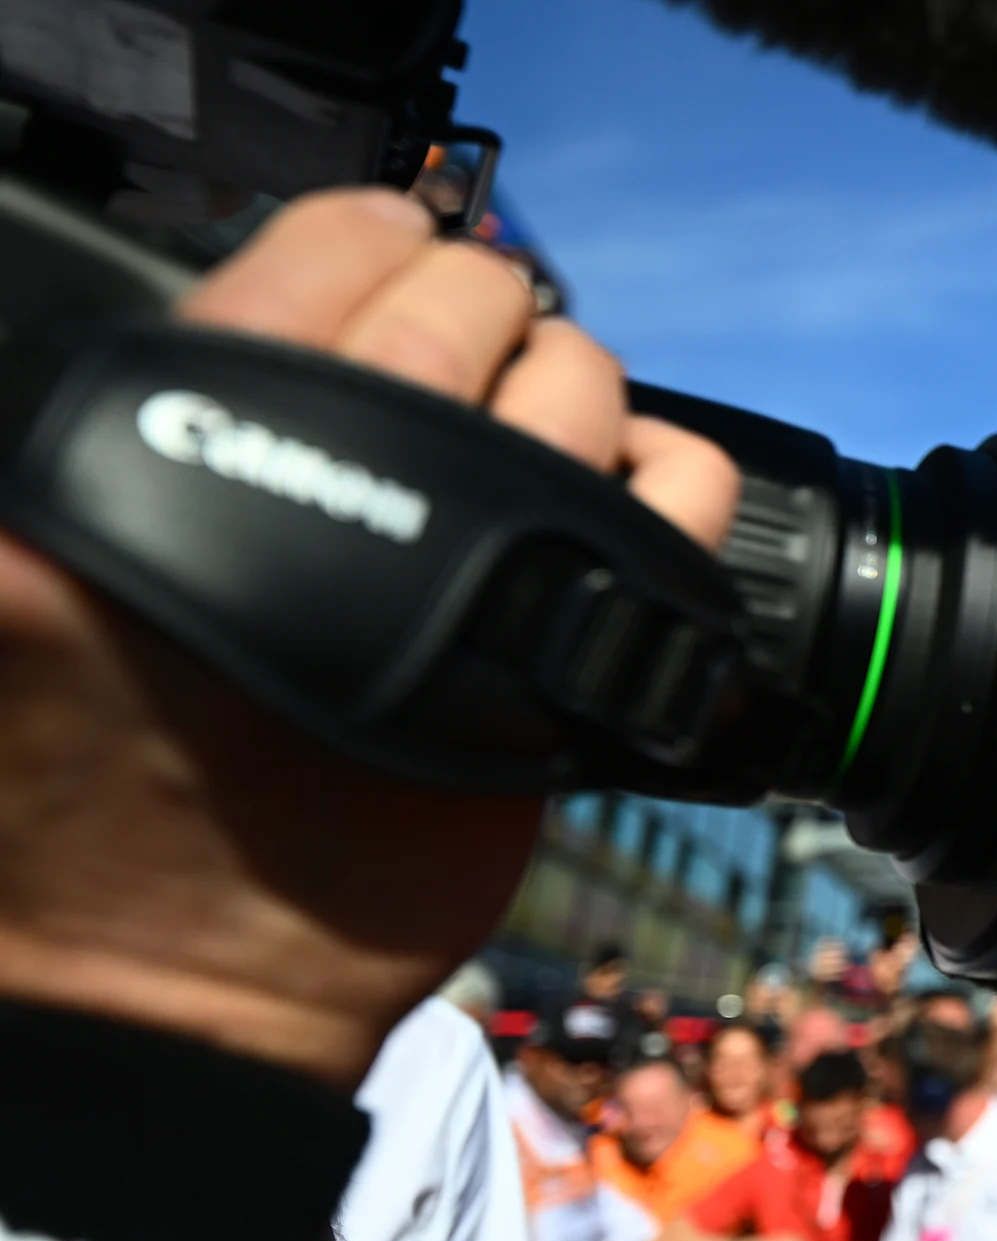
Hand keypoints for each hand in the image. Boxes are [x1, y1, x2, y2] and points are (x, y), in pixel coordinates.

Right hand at [0, 190, 737, 1085]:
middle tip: (469, 341)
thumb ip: (140, 451)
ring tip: (540, 425)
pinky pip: (678, 515)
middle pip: (461, 311)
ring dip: (570, 386)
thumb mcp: (20, 580)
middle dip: (479, 307)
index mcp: (158, 446)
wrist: (157, 994)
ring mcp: (465, 581)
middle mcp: (328, 494)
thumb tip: (267, 331)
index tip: (394, 246)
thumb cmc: (65, 810)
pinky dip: (672, 480)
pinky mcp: (563, 678)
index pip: (314, 254)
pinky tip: (635, 493)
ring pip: (579, 392)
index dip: (370, 237)